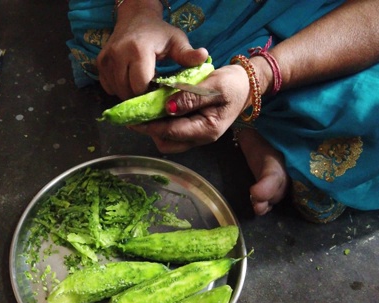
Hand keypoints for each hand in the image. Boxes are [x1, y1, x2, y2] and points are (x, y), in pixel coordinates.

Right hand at [98, 9, 207, 98]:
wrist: (136, 17)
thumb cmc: (160, 32)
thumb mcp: (177, 41)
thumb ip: (188, 53)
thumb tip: (204, 57)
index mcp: (138, 50)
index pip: (140, 86)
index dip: (150, 93)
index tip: (159, 91)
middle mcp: (118, 54)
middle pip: (127, 91)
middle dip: (139, 97)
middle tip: (151, 91)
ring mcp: (106, 59)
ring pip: (116, 91)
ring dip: (129, 94)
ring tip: (142, 86)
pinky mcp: (100, 63)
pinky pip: (108, 86)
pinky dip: (118, 89)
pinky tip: (130, 82)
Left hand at [128, 64, 254, 152]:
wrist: (246, 84)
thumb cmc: (233, 84)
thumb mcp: (214, 86)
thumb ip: (191, 97)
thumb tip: (167, 107)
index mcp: (207, 130)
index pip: (171, 132)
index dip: (149, 125)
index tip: (132, 117)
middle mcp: (200, 137)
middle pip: (166, 142)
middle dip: (149, 130)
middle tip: (135, 113)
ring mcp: (196, 134)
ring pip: (167, 139)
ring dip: (154, 127)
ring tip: (143, 109)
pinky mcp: (193, 128)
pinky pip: (172, 131)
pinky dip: (161, 122)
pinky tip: (155, 108)